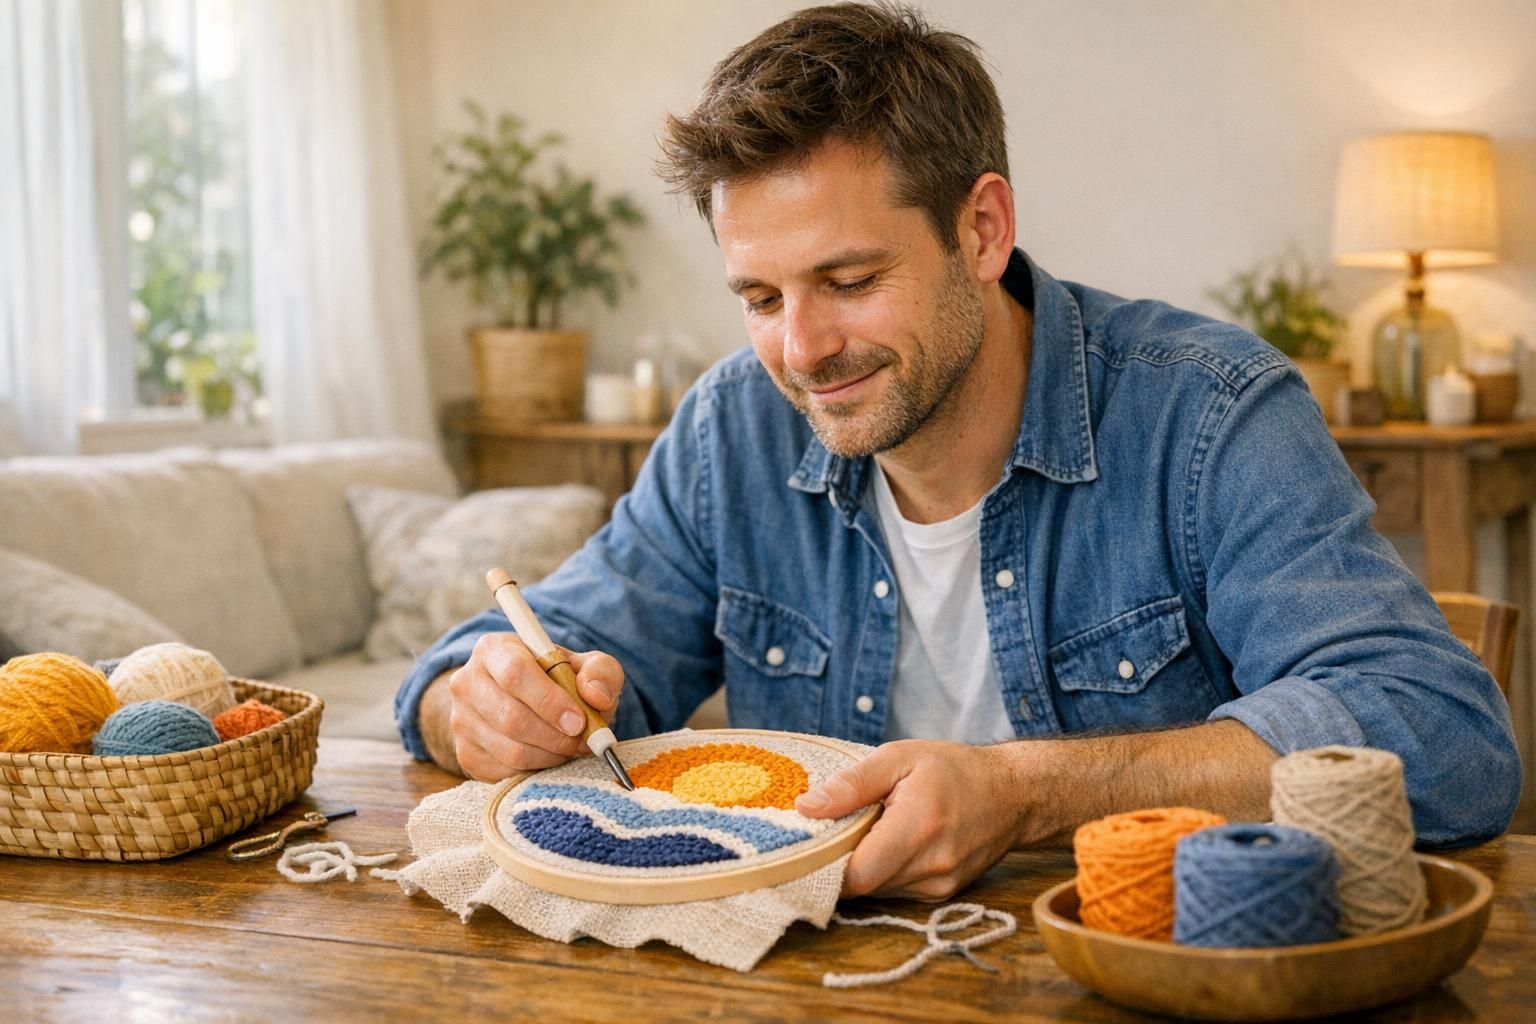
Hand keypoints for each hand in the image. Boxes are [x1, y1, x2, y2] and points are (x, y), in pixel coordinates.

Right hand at [446, 633, 623, 781]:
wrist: (528, 703)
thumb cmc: (559, 681)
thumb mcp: (586, 666)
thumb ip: (600, 672)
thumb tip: (595, 697)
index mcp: (493, 649)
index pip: (515, 674)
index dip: (549, 701)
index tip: (578, 720)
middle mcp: (467, 682)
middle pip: (511, 717)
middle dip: (555, 736)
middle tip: (582, 740)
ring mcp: (460, 720)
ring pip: (510, 750)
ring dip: (550, 754)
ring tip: (571, 746)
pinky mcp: (465, 753)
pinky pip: (505, 771)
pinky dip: (536, 769)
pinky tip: (550, 755)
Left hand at [795, 739, 1022, 899]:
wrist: (1013, 794)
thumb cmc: (954, 769)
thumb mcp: (899, 758)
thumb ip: (852, 784)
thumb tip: (806, 807)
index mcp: (917, 828)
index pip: (854, 875)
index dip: (824, 863)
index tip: (810, 840)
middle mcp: (932, 866)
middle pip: (862, 886)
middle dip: (841, 861)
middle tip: (836, 828)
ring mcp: (940, 886)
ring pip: (877, 891)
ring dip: (864, 867)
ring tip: (870, 830)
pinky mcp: (943, 894)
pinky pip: (896, 890)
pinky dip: (885, 871)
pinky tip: (891, 843)